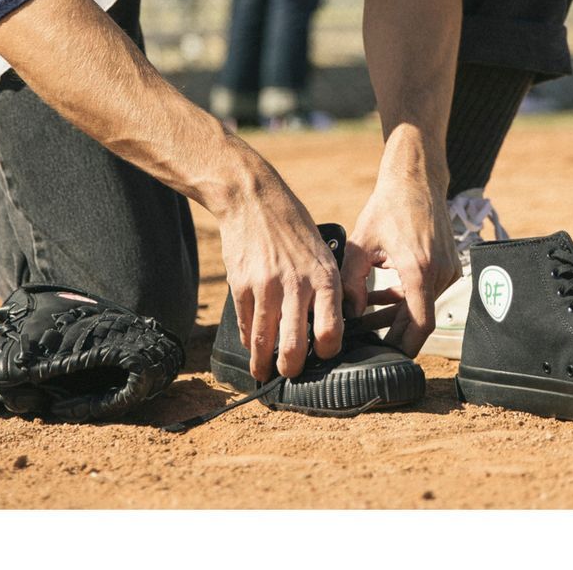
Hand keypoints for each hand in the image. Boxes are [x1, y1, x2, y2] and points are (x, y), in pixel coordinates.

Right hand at [212, 156, 343, 381]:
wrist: (253, 198)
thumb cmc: (293, 226)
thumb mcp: (323, 251)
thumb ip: (326, 286)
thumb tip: (328, 325)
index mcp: (324, 277)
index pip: (331, 332)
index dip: (327, 352)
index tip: (322, 356)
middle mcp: (296, 285)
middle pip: (294, 347)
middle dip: (291, 369)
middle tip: (289, 374)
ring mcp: (265, 286)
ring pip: (264, 342)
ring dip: (262, 364)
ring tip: (263, 373)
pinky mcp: (241, 285)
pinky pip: (245, 324)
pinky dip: (249, 340)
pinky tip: (252, 346)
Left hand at [341, 167, 454, 356]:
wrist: (416, 181)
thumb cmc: (387, 208)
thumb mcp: (360, 244)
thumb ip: (351, 283)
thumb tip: (347, 316)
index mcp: (419, 270)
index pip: (419, 326)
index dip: (403, 347)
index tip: (384, 358)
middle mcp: (440, 273)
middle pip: (419, 320)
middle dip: (393, 333)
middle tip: (364, 342)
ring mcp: (447, 269)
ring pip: (421, 307)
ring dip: (395, 315)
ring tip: (363, 320)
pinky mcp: (448, 265)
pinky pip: (426, 292)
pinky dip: (404, 298)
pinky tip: (378, 297)